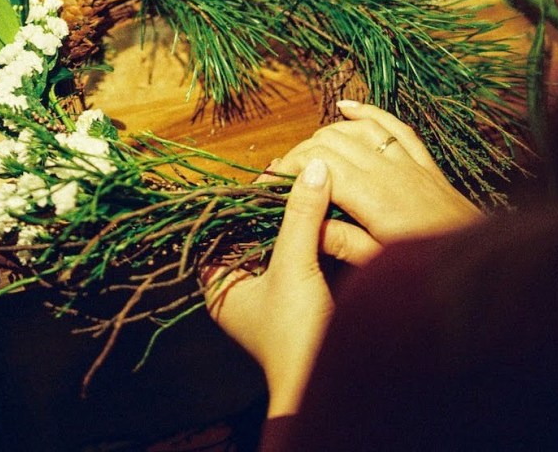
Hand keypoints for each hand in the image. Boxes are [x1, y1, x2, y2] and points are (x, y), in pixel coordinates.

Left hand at [203, 158, 336, 417]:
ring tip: (310, 186)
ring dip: (296, 221)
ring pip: (278, 245)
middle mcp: (238, 291)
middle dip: (274, 207)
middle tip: (292, 172)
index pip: (221, 227)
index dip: (240, 198)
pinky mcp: (298, 303)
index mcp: (220, 285)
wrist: (337, 390)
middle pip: (252, 233)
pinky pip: (300, 259)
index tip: (264, 170)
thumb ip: (300, 215)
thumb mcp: (295, 266)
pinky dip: (313, 240)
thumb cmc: (296, 335)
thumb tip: (312, 167)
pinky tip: (328, 215)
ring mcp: (268, 298)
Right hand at [269, 100, 481, 248]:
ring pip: (357, 130)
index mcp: (374, 196)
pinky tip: (347, 107)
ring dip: (326, 135)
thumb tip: (304, 225)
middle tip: (280, 176)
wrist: (483, 264)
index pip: (317, 165)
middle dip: (299, 154)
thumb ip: (342, 242)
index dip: (287, 170)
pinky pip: (394, 127)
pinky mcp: (425, 163)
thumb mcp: (380, 264)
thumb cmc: (430, 269)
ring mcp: (409, 162)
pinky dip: (369, 112)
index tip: (267, 185)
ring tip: (304, 154)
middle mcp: (388, 170)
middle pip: (331, 143)